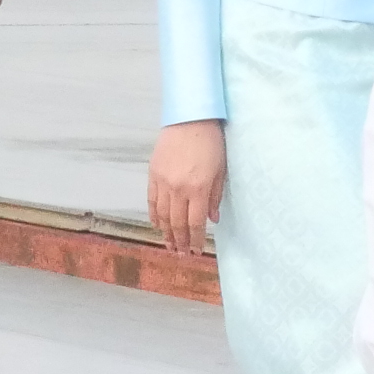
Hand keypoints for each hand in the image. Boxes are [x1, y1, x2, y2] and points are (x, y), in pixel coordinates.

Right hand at [147, 118, 224, 253]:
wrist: (190, 118)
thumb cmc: (211, 143)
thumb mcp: (221, 170)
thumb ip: (215, 197)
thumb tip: (212, 220)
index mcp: (198, 188)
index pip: (195, 223)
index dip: (195, 240)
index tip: (196, 252)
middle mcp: (178, 188)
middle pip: (177, 223)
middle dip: (180, 241)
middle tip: (181, 254)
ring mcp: (163, 182)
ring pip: (162, 215)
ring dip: (166, 233)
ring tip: (169, 245)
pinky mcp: (153, 174)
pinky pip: (152, 201)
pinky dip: (154, 215)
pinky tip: (157, 225)